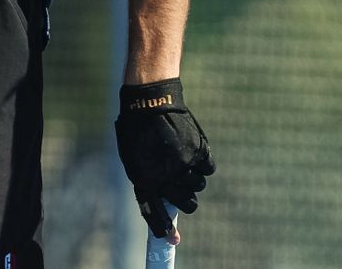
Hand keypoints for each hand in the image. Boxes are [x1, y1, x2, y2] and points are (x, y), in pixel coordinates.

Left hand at [115, 79, 214, 236]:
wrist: (150, 101)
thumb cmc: (137, 129)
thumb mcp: (133, 157)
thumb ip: (147, 179)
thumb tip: (162, 199)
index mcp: (144, 178)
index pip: (155, 210)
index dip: (164, 227)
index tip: (173, 240)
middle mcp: (165, 176)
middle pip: (187, 203)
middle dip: (186, 198)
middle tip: (182, 185)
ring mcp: (184, 165)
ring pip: (198, 185)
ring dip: (192, 176)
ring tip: (180, 156)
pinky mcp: (199, 152)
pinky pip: (209, 168)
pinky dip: (203, 161)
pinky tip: (191, 147)